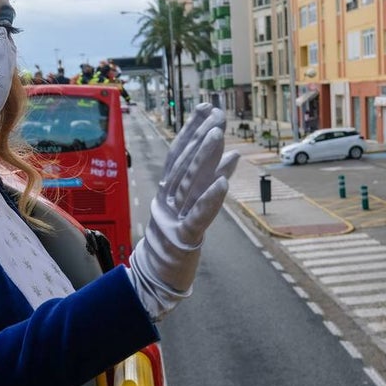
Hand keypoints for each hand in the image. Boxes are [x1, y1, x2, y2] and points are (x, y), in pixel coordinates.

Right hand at [128, 104, 239, 321]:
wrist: (156, 279)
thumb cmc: (175, 240)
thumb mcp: (186, 207)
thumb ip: (203, 182)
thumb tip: (229, 155)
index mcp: (165, 191)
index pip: (177, 154)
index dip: (190, 129)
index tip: (205, 107)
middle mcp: (166, 200)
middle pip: (184, 164)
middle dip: (200, 137)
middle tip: (217, 115)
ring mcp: (173, 218)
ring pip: (189, 184)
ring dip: (205, 159)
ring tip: (219, 135)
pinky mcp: (184, 238)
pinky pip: (198, 216)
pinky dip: (210, 199)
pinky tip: (223, 183)